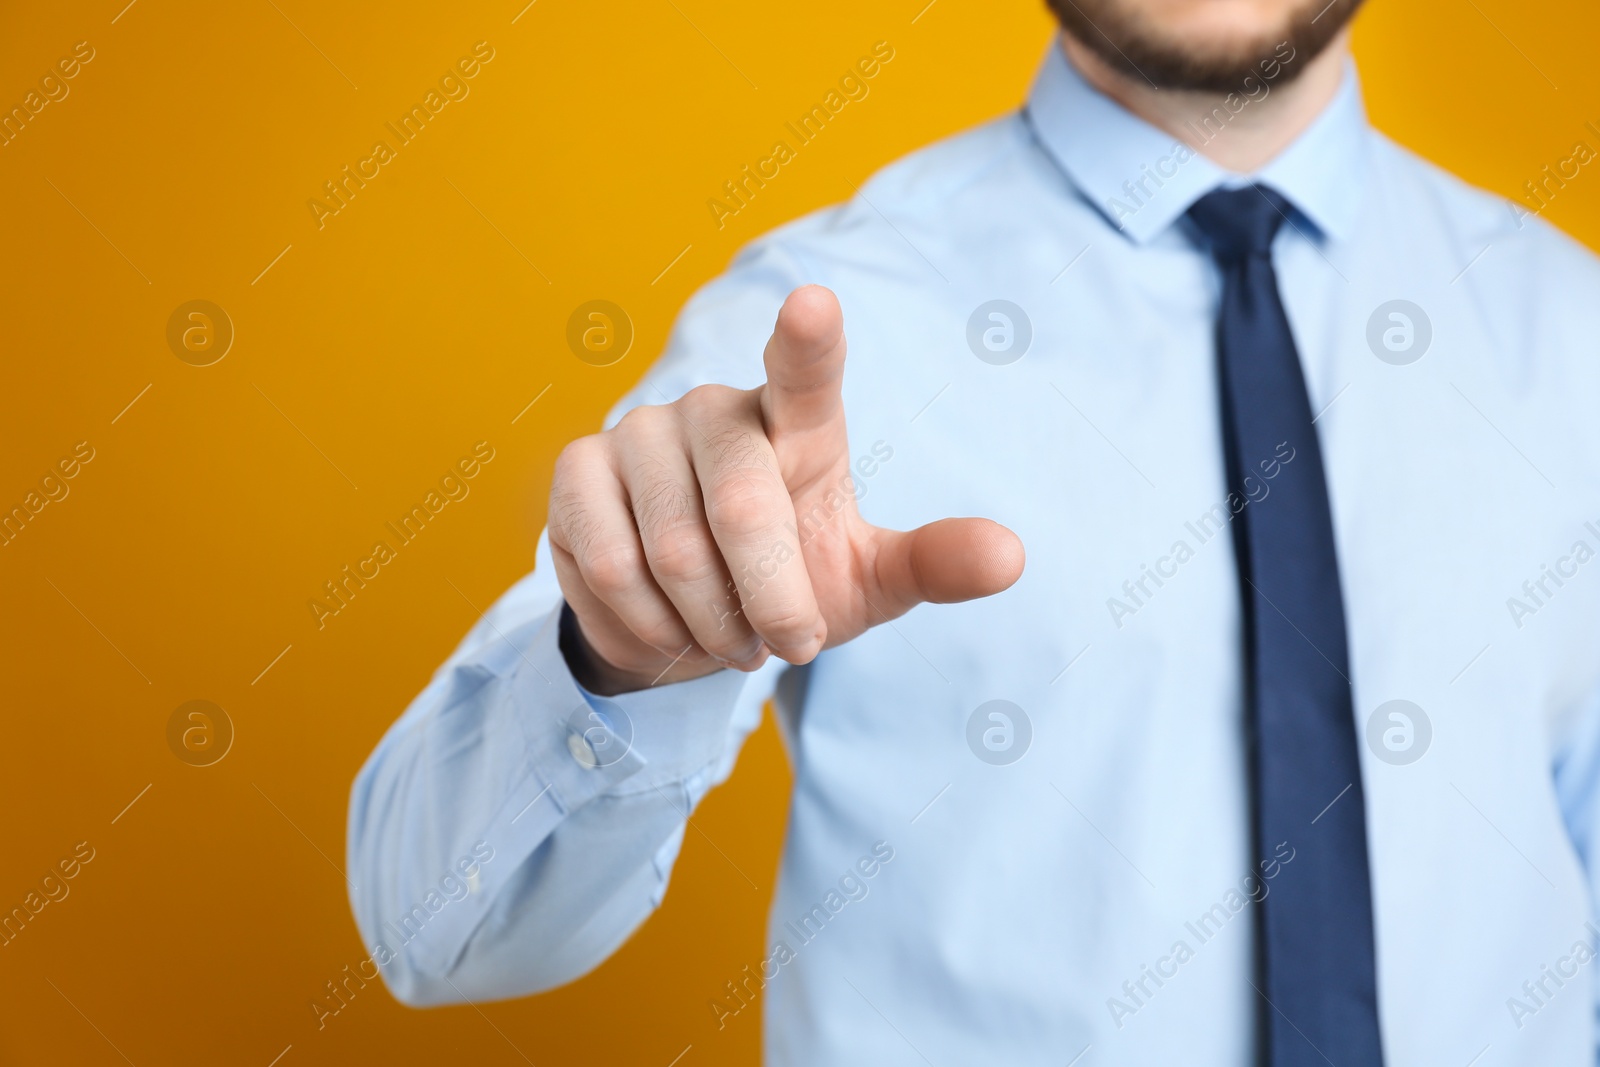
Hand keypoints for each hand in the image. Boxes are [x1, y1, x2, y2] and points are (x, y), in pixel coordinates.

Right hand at [548, 285, 1025, 694]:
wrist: (689, 622)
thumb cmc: (791, 582)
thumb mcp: (868, 581)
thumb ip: (932, 564)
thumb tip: (1012, 558)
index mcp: (802, 424)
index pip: (807, 369)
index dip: (809, 338)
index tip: (814, 303)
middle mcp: (718, 410)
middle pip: (743, 510)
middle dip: (771, 603)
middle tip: (783, 642)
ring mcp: (641, 431)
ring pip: (672, 552)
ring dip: (709, 625)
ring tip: (725, 634)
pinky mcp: (579, 469)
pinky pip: (609, 567)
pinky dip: (648, 624)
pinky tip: (663, 625)